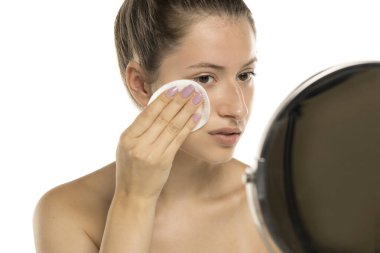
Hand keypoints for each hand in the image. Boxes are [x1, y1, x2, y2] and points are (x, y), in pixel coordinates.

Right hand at [115, 85, 202, 199]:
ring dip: (186, 110)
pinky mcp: (163, 161)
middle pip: (162, 117)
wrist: (133, 194)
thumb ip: (138, 130)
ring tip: (196, 98)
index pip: (147, 113)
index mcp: (127, 137)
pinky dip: (188, 126)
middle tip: (189, 88)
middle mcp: (138, 144)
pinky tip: (196, 116)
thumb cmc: (131, 169)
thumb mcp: (127, 147)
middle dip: (178, 100)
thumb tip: (156, 109)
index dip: (162, 99)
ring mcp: (151, 153)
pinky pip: (178, 139)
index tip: (173, 88)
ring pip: (172, 126)